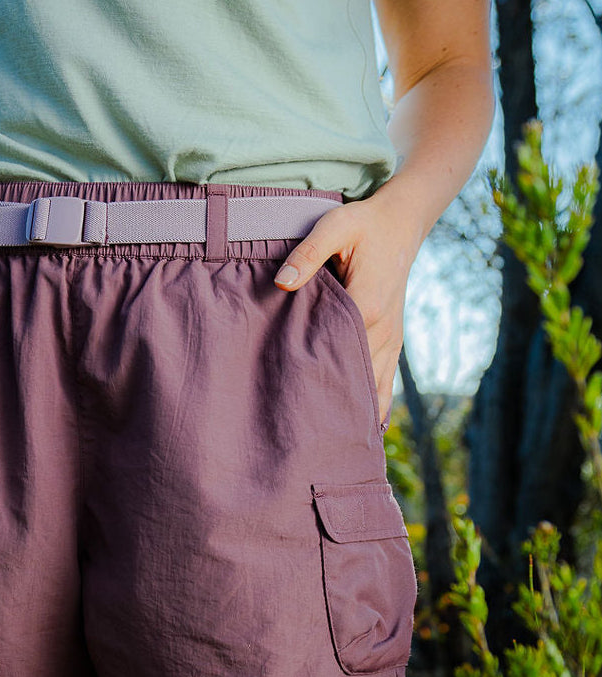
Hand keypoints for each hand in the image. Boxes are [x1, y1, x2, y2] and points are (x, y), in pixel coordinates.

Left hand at [273, 194, 420, 423]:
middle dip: (338, 409)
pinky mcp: (392, 338)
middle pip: (359, 379)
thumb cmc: (363, 223)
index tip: (300, 413)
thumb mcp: (333, 227)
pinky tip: (371, 429)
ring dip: (361, 413)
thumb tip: (281, 283)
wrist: (403, 220)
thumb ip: (307, 255)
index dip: (319, 382)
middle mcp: (382, 329)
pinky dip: (378, 403)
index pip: (339, 354)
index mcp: (365, 306)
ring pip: (377, 386)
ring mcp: (391, 337)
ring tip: (341, 448)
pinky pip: (387, 379)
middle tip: (314, 444)